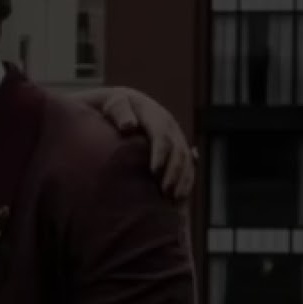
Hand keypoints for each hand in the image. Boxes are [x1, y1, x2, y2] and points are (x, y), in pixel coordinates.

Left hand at [77, 86, 194, 200]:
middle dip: (174, 172)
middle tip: (166, 192)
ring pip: (186, 160)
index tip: (154, 171)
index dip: (160, 154)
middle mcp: (170, 127)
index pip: (161, 137)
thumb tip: (128, 126)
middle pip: (177, 151)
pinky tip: (182, 197)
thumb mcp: (115, 106)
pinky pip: (187, 165)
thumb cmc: (115, 107)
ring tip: (176, 200)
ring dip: (183, 180)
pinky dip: (186, 181)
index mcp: (155, 116)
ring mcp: (176, 137)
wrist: (127, 103)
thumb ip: (120, 113)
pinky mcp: (177, 147)